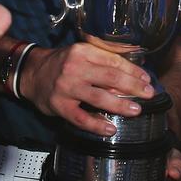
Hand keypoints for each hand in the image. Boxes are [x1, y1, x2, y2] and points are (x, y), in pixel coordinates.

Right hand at [19, 42, 155, 135]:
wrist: (31, 73)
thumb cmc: (62, 63)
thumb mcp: (82, 52)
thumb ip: (105, 57)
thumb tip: (134, 68)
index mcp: (83, 51)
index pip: (113, 61)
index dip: (133, 71)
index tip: (146, 79)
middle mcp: (75, 67)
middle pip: (110, 77)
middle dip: (133, 86)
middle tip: (148, 94)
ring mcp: (66, 87)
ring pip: (98, 97)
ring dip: (120, 105)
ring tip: (136, 110)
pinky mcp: (59, 106)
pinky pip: (81, 118)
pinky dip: (96, 125)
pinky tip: (110, 129)